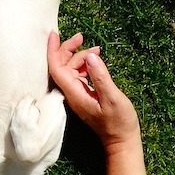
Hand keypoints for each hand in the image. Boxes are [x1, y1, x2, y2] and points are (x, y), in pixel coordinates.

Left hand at [47, 32, 140, 153]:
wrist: (121, 141)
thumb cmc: (119, 122)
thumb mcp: (112, 98)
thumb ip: (101, 77)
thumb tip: (90, 55)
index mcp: (75, 93)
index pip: (56, 68)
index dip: (53, 50)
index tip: (54, 34)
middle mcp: (72, 94)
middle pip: (61, 66)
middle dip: (68, 49)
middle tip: (81, 36)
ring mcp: (77, 95)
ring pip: (70, 70)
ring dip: (80, 56)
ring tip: (97, 49)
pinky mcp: (84, 96)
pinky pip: (78, 76)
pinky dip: (84, 65)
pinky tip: (95, 61)